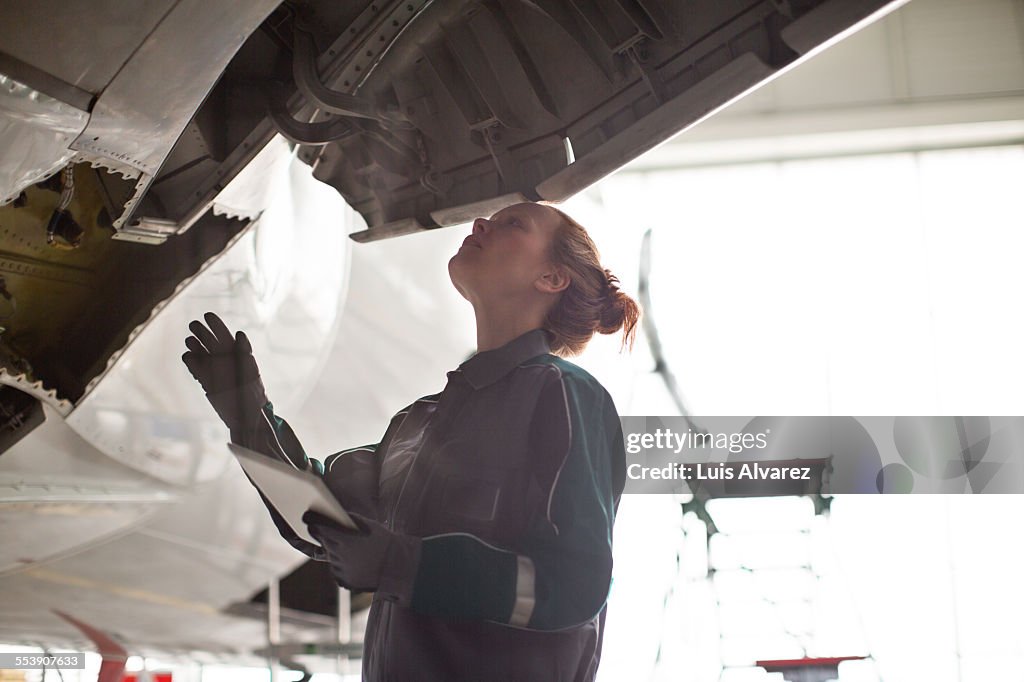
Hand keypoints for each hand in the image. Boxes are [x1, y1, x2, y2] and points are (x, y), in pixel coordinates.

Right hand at [181, 312, 267, 433]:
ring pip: (201, 354)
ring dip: (195, 346)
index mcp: (237, 354)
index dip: (216, 325)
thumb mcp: (251, 372)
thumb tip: (239, 334)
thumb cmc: (254, 395)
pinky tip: (188, 356)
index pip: (224, 336)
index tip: (207, 315)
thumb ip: (244, 353)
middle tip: (193, 324)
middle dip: (202, 332)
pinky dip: (192, 363)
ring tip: (189, 340)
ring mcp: (214, 371)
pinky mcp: (207, 382)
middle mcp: (225, 360)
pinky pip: (197, 369)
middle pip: (210, 342)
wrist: (248, 418)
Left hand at [303, 510, 421, 605]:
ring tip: (356, 550)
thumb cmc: (383, 541)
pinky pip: (338, 570)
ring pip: (330, 556)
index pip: (316, 527)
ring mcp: (339, 570)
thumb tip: (326, 514)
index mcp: (341, 538)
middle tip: (324, 528)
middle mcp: (336, 555)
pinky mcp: (343, 581)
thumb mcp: (365, 524)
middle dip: (322, 534)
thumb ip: (344, 519)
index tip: (305, 516)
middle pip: (322, 541)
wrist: (397, 567)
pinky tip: (359, 562)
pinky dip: (344, 565)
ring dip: (337, 551)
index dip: (311, 521)